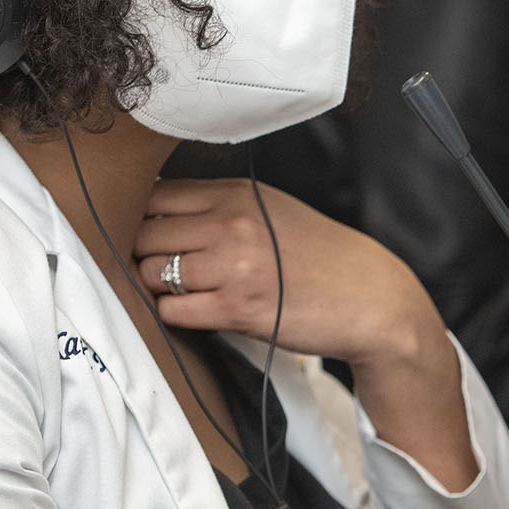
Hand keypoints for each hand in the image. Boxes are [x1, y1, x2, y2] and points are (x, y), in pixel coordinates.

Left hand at [132, 178, 478, 489]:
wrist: (368, 296)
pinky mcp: (235, 308)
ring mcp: (231, 265)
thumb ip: (219, 205)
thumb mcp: (270, 209)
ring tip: (185, 292)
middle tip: (160, 269)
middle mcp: (230, 223)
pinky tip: (199, 313)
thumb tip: (155, 211)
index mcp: (235, 193)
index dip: (140, 218)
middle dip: (144, 255)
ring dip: (159, 288)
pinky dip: (175, 315)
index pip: (154, 195)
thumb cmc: (318, 256)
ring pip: (153, 273)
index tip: (147, 235)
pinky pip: (172, 311)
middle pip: (144, 234)